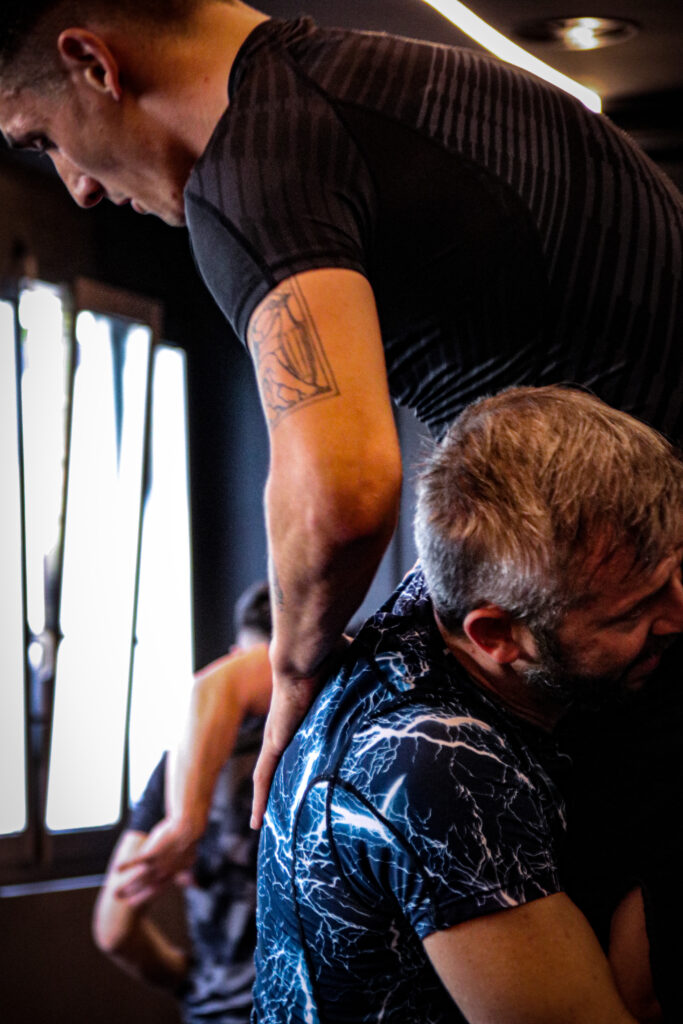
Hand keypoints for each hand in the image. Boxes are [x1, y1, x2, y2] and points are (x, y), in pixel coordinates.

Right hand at [115, 816, 199, 905]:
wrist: (187, 828)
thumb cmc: (187, 842)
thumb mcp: (188, 861)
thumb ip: (185, 875)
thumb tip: (191, 884)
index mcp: (171, 875)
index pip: (155, 891)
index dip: (143, 898)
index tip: (131, 903)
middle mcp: (163, 873)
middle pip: (144, 887)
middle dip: (130, 894)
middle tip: (116, 896)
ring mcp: (157, 864)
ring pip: (138, 879)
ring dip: (126, 886)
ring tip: (115, 891)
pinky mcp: (152, 853)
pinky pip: (136, 861)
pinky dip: (127, 865)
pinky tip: (117, 868)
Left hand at [251, 637, 351, 828]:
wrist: (306, 651)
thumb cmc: (329, 654)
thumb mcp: (351, 674)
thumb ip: (366, 681)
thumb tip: (396, 675)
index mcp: (307, 713)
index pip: (304, 742)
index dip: (305, 758)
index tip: (311, 775)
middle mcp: (290, 728)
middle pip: (284, 764)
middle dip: (283, 786)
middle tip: (285, 812)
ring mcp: (278, 736)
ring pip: (271, 775)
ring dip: (268, 799)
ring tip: (265, 826)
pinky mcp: (274, 742)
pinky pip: (263, 776)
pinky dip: (259, 798)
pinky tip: (256, 822)